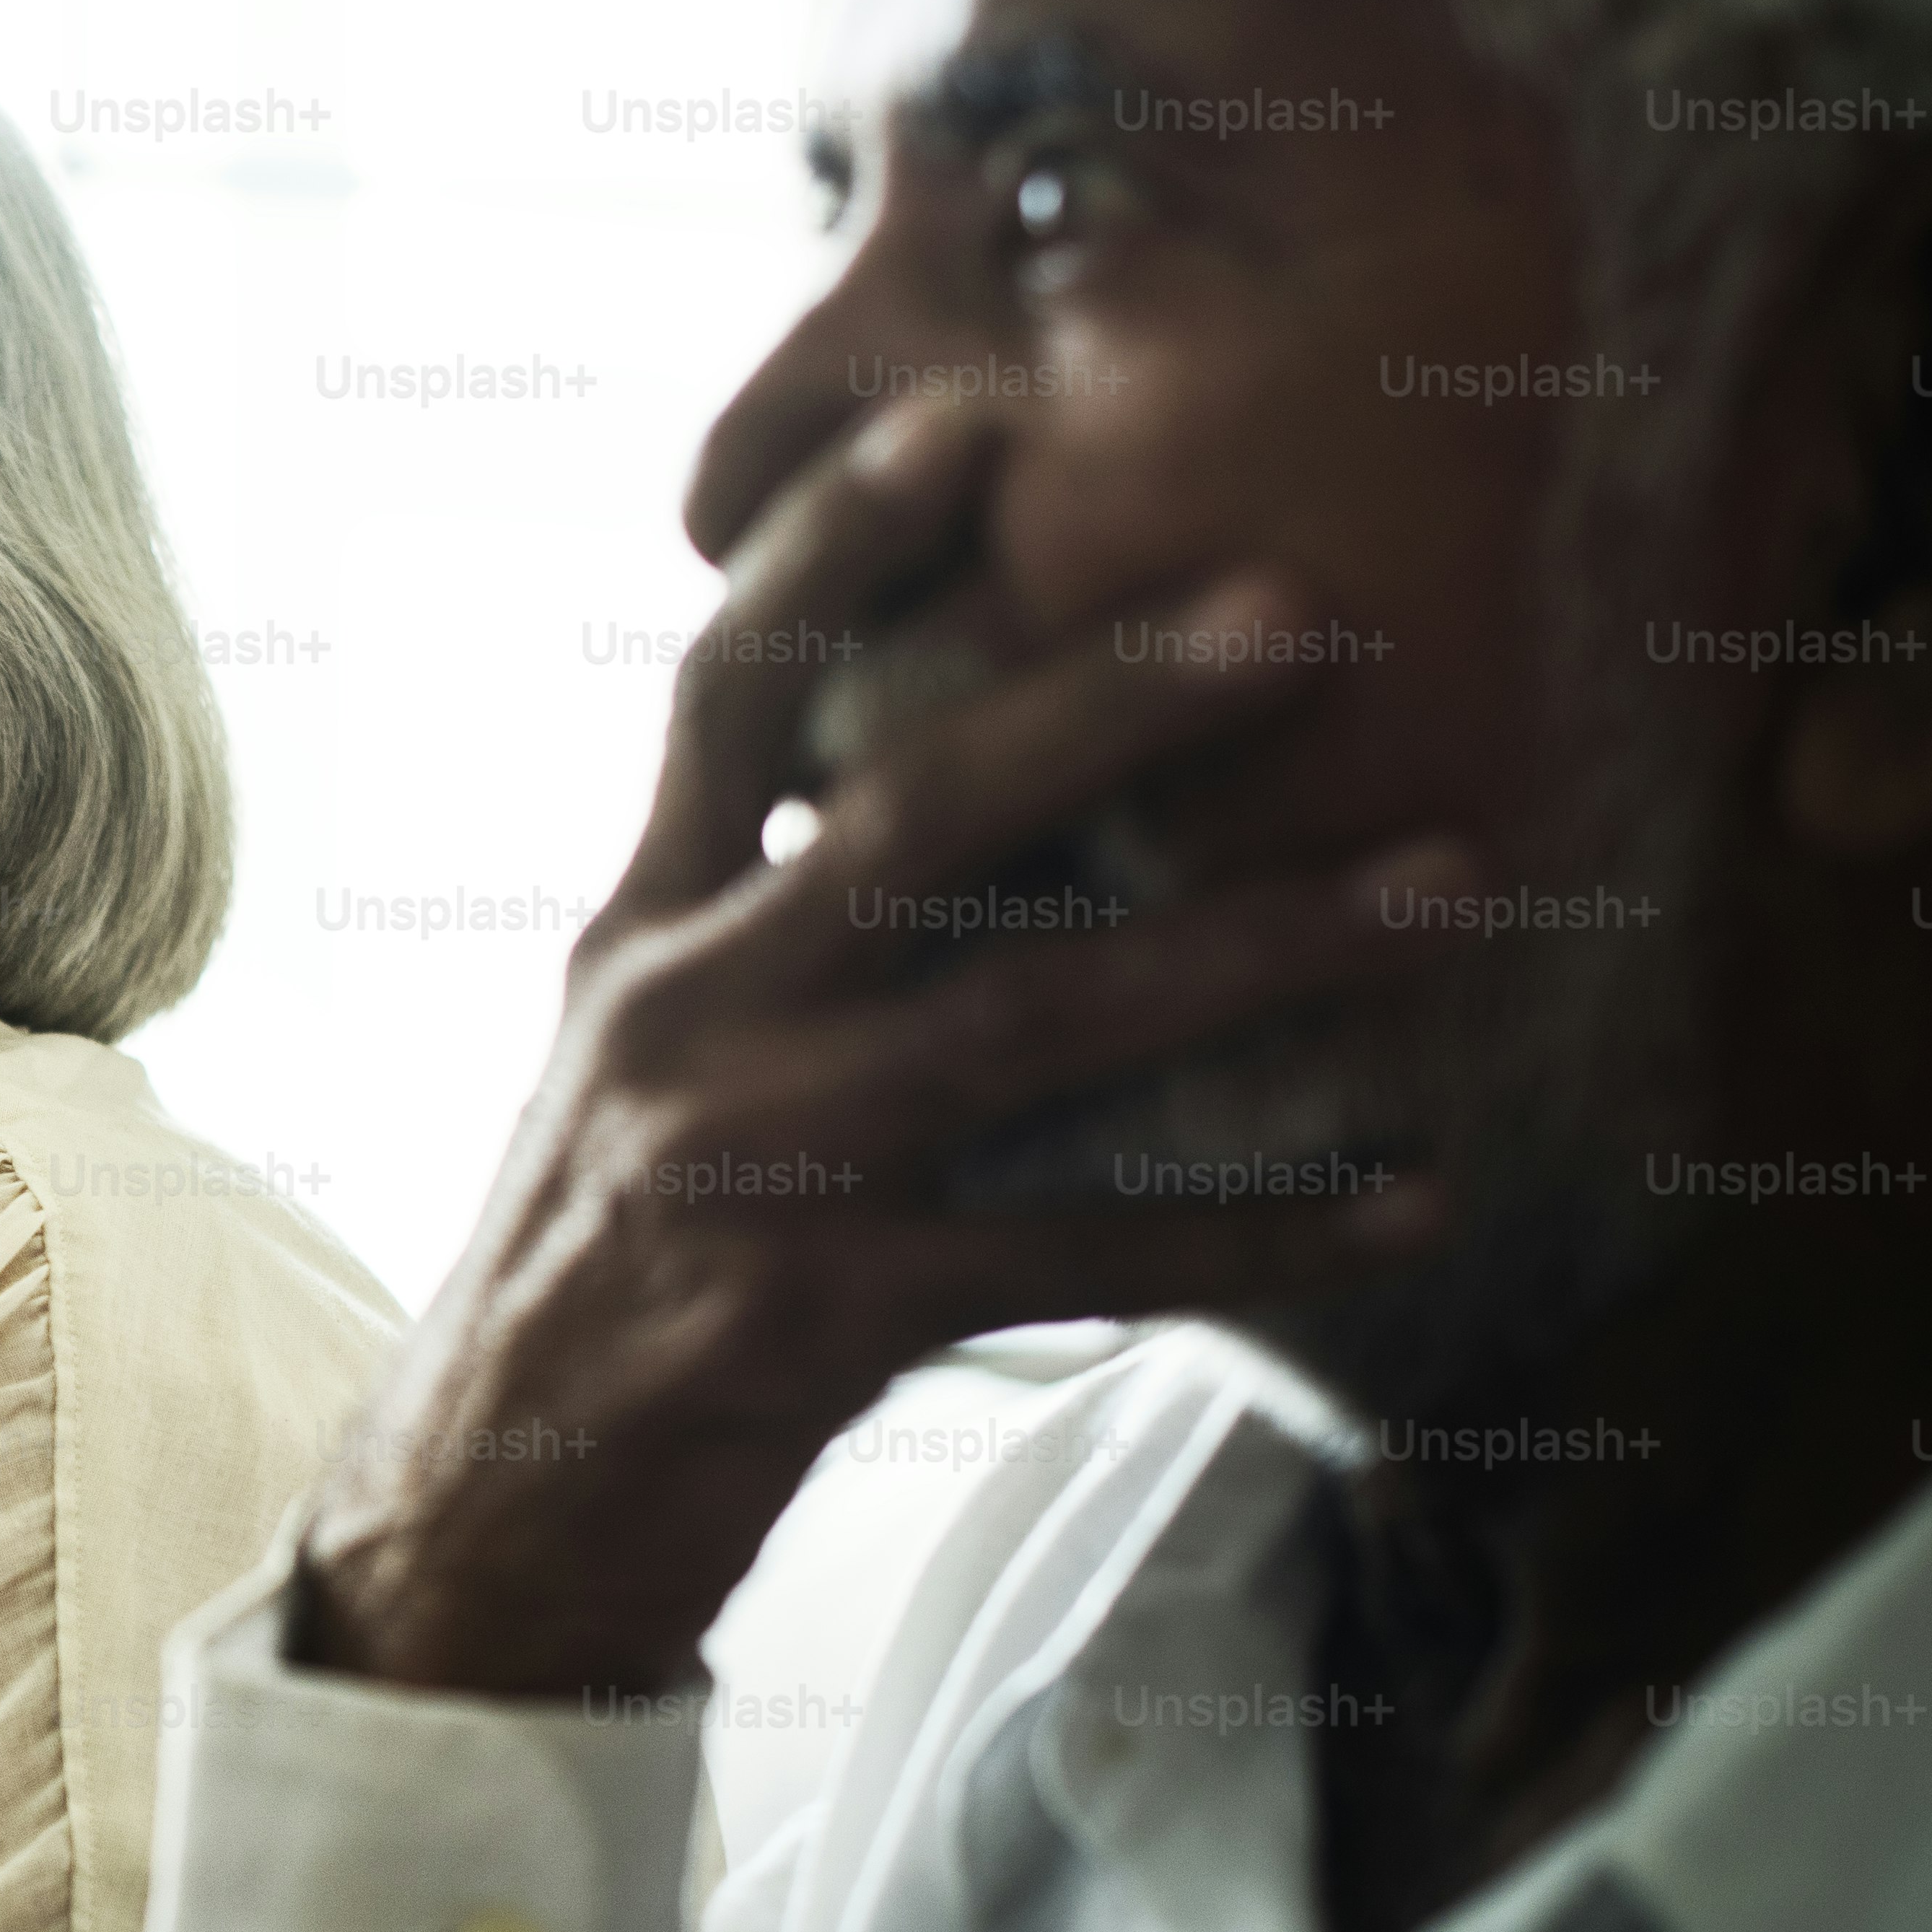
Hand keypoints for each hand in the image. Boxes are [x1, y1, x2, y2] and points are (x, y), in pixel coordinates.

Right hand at [292, 408, 1467, 1701]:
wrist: (481, 1520)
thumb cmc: (597, 1273)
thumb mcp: (636, 1066)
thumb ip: (757, 929)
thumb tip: (948, 797)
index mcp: (634, 936)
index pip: (721, 696)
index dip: (827, 546)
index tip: (958, 412)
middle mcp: (678, 1018)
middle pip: (905, 819)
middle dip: (1111, 701)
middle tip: (1303, 610)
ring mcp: (747, 1166)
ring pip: (1029, 1021)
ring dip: (1259, 945)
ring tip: (1450, 881)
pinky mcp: (816, 1316)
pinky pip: (1083, 1256)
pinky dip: (1259, 1230)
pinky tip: (1411, 1198)